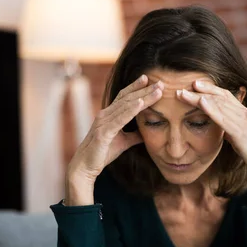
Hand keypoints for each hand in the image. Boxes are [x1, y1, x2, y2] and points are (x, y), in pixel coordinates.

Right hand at [65, 75, 163, 202]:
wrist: (86, 166)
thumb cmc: (102, 153)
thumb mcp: (123, 142)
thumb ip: (134, 135)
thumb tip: (146, 132)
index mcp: (109, 115)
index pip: (124, 97)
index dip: (136, 87)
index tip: (150, 79)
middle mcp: (105, 114)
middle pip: (128, 98)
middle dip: (145, 89)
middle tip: (160, 82)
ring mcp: (104, 122)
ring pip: (126, 106)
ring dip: (143, 97)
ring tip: (157, 91)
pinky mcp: (104, 132)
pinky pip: (120, 119)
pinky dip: (131, 110)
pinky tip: (141, 103)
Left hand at [177, 81, 246, 197]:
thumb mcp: (240, 138)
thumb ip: (231, 130)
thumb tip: (221, 128)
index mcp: (244, 114)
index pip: (225, 96)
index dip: (210, 89)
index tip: (194, 85)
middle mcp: (244, 114)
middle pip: (219, 97)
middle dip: (201, 91)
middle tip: (182, 86)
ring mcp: (244, 122)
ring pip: (219, 105)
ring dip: (200, 98)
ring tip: (184, 93)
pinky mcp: (242, 134)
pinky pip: (224, 119)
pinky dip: (212, 109)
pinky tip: (201, 103)